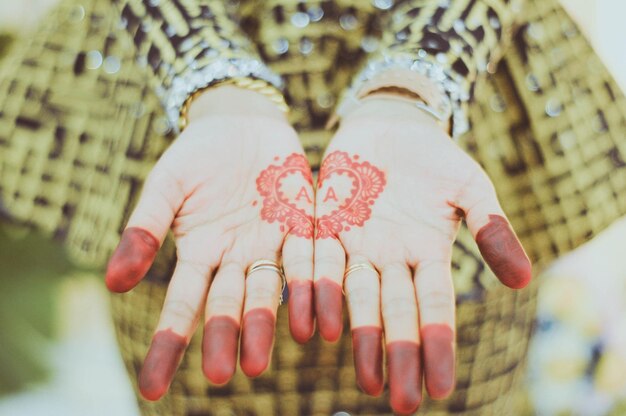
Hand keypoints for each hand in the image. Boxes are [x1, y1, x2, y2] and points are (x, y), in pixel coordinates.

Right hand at [105, 86, 315, 399]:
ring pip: (270, 289)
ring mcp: (271, 244)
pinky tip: (317, 318)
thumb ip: (145, 229)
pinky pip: (310, 257)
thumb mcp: (167, 185)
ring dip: (269, 321)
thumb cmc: (197, 153)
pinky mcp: (303, 224)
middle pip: (230, 304)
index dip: (168, 343)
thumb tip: (113, 283)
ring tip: (264, 359)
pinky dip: (312, 286)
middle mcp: (235, 257)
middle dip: (226, 337)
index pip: (182, 305)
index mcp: (199, 251)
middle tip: (225, 375)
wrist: (242, 122)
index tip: (151, 387)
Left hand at [313, 98, 531, 413]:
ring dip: (359, 335)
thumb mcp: (470, 188)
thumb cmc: (434, 158)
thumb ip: (490, 230)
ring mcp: (357, 244)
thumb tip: (525, 282)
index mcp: (428, 253)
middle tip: (400, 402)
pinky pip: (318, 262)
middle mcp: (391, 259)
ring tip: (363, 376)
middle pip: (395, 312)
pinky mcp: (325, 225)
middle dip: (398, 354)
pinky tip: (311, 324)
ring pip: (356, 296)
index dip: (438, 344)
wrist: (389, 126)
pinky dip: (316, 291)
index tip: (442, 387)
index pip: (435, 307)